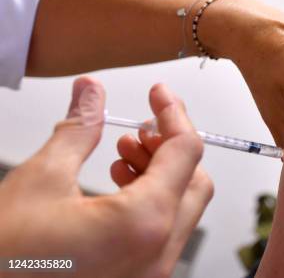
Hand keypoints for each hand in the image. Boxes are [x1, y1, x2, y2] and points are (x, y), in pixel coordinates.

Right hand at [0, 77, 211, 277]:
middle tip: (141, 127)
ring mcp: (148, 277)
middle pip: (195, 183)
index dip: (173, 114)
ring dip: (160, 174)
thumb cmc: (1, 258)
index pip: (186, 152)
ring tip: (123, 154)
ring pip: (180, 210)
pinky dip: (150, 203)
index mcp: (142, 225)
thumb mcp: (41, 179)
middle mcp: (156, 257)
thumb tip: (91, 92)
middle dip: (171, 147)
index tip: (159, 95)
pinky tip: (117, 186)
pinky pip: (161, 235)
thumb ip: (78, 128)